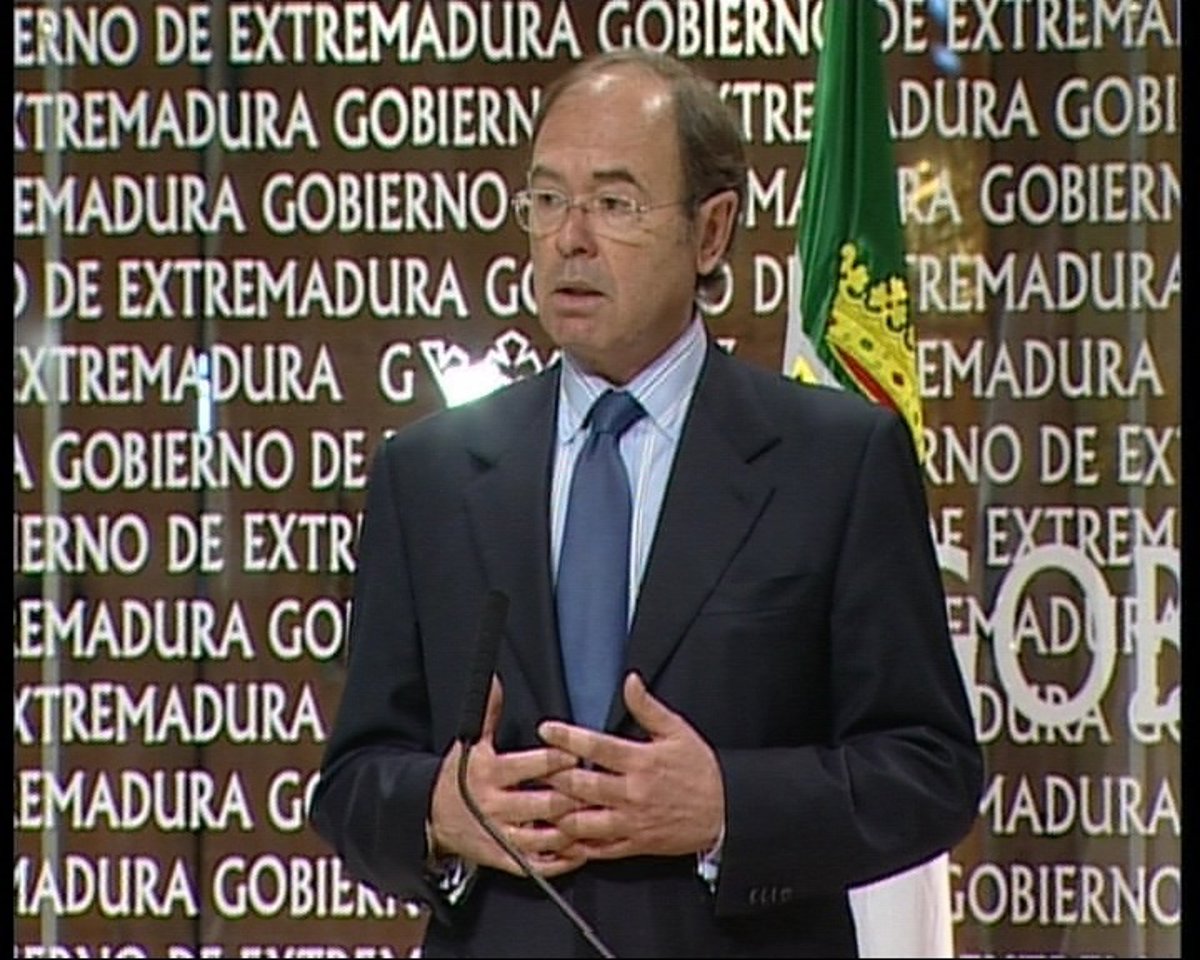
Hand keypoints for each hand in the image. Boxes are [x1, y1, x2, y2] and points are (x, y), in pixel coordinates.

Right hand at [429, 676, 586, 876]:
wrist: (432, 817)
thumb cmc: (458, 777)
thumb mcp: (470, 742)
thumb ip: (489, 713)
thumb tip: (497, 681)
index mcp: (490, 774)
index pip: (531, 766)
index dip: (558, 760)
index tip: (577, 754)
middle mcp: (495, 806)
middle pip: (544, 804)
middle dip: (573, 797)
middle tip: (598, 789)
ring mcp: (500, 836)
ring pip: (544, 837)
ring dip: (572, 830)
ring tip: (595, 819)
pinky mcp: (503, 858)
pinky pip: (537, 864)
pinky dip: (561, 860)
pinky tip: (580, 850)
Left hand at [537, 672, 724, 859]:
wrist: (725, 811)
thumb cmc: (700, 770)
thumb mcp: (677, 731)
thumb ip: (648, 707)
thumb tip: (630, 681)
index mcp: (641, 762)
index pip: (597, 746)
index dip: (567, 736)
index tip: (546, 729)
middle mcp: (632, 793)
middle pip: (581, 785)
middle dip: (553, 776)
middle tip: (534, 767)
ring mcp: (630, 822)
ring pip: (583, 822)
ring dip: (559, 812)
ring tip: (541, 801)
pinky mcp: (632, 844)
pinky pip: (597, 849)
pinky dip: (575, 844)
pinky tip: (560, 834)